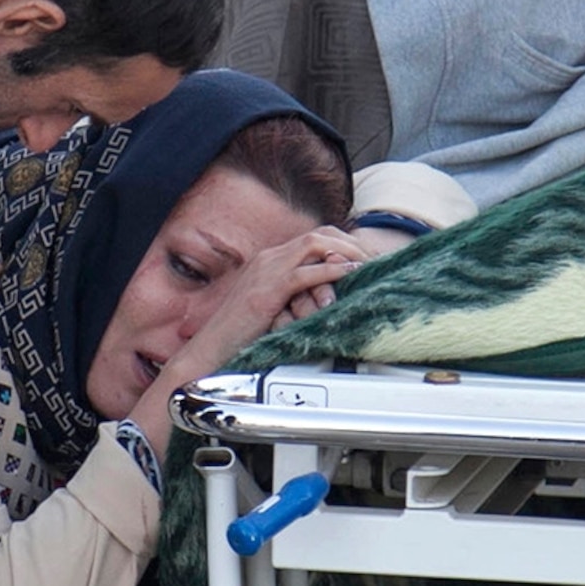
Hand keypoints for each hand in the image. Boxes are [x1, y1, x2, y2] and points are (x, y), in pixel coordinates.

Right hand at [127, 227, 371, 439]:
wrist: (209, 351)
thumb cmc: (240, 336)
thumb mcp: (273, 308)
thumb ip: (296, 296)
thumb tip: (326, 296)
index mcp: (270, 260)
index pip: (314, 237)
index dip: (344, 243)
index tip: (366, 258)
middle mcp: (268, 259)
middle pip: (319, 235)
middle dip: (351, 244)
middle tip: (375, 260)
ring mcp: (266, 272)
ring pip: (314, 246)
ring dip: (346, 253)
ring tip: (367, 265)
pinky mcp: (265, 292)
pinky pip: (304, 273)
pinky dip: (330, 271)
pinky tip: (348, 276)